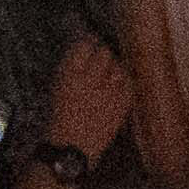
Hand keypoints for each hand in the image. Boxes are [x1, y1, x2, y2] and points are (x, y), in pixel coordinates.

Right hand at [42, 34, 135, 162]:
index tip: (91, 42)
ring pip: (120, 67)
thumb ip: (73, 66)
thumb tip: (86, 49)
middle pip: (105, 53)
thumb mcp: (58, 85)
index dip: (89, 41)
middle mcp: (90, 79)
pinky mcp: (122, 106)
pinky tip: (120, 85)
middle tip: (103, 58)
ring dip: (116, 67)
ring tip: (111, 73)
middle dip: (104, 52)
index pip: (84, 44)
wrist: (72, 147)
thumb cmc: (61, 115)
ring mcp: (109, 93)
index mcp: (70, 72)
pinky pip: (130, 85)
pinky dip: (126, 82)